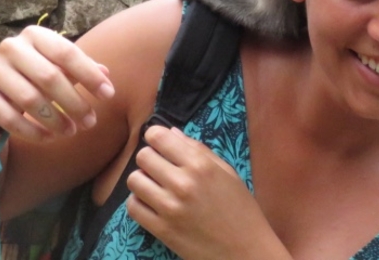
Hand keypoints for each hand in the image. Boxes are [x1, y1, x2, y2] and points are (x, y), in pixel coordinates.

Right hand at [0, 25, 114, 141]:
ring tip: (72, 131)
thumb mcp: (57, 66)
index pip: (66, 53)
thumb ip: (81, 68)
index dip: (89, 75)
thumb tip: (106, 75)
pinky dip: (32, 131)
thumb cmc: (34, 74)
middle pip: (49, 77)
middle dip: (74, 103)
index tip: (108, 95)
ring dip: (55, 120)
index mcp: (34, 35)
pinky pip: (10, 118)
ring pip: (30, 99)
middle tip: (91, 122)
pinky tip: (49, 137)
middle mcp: (11, 48)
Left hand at [126, 126, 288, 259]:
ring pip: (134, 180)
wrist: (245, 251)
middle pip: (143, 156)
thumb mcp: (227, 173)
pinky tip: (153, 205)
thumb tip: (171, 132)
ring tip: (157, 188)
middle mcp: (183, 183)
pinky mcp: (162, 230)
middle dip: (150, 159)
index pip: (158, 136)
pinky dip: (139, 203)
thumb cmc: (241, 210)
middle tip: (161, 169)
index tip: (160, 145)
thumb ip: (199, 149)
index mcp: (201, 165)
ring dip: (143, 181)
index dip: (155, 137)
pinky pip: (133, 207)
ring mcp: (170, 207)